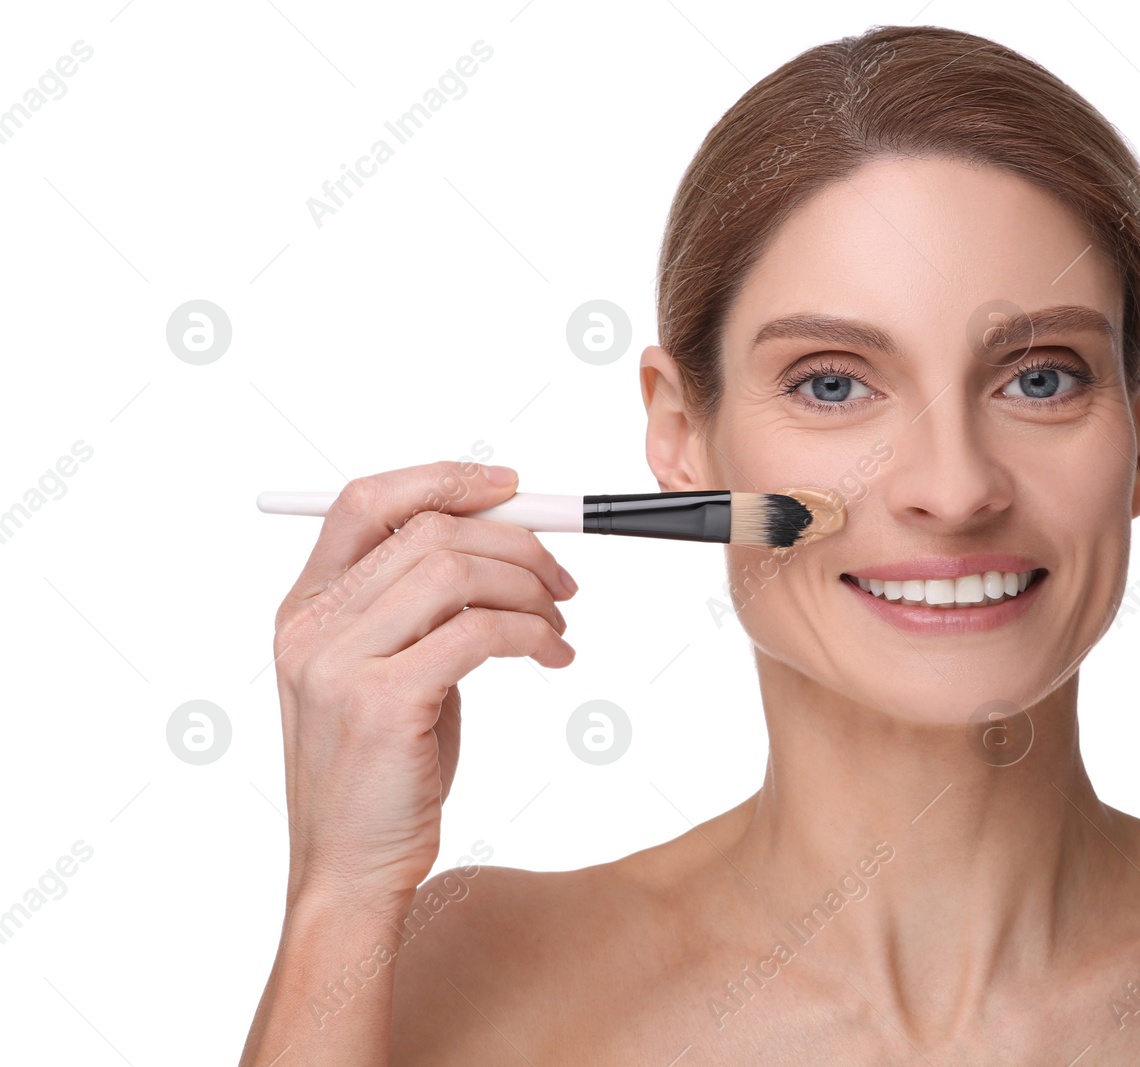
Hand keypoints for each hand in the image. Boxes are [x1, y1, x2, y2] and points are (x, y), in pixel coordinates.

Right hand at [268, 460, 576, 914]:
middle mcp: (311, 626)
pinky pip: (480, 632)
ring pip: (457, 573)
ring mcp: (339, 663)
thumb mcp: (390, 674)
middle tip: (563, 580)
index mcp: (304, 608)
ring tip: (558, 625)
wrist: (349, 873)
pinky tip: (554, 656)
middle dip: (515, 544)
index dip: (443, 479)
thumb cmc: (382, 776)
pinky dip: (532, 634)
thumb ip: (423, 609)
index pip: (365, 501)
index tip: (513, 489)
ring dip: (530, 590)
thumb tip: (504, 543)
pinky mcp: (383, 702)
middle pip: (428, 531)